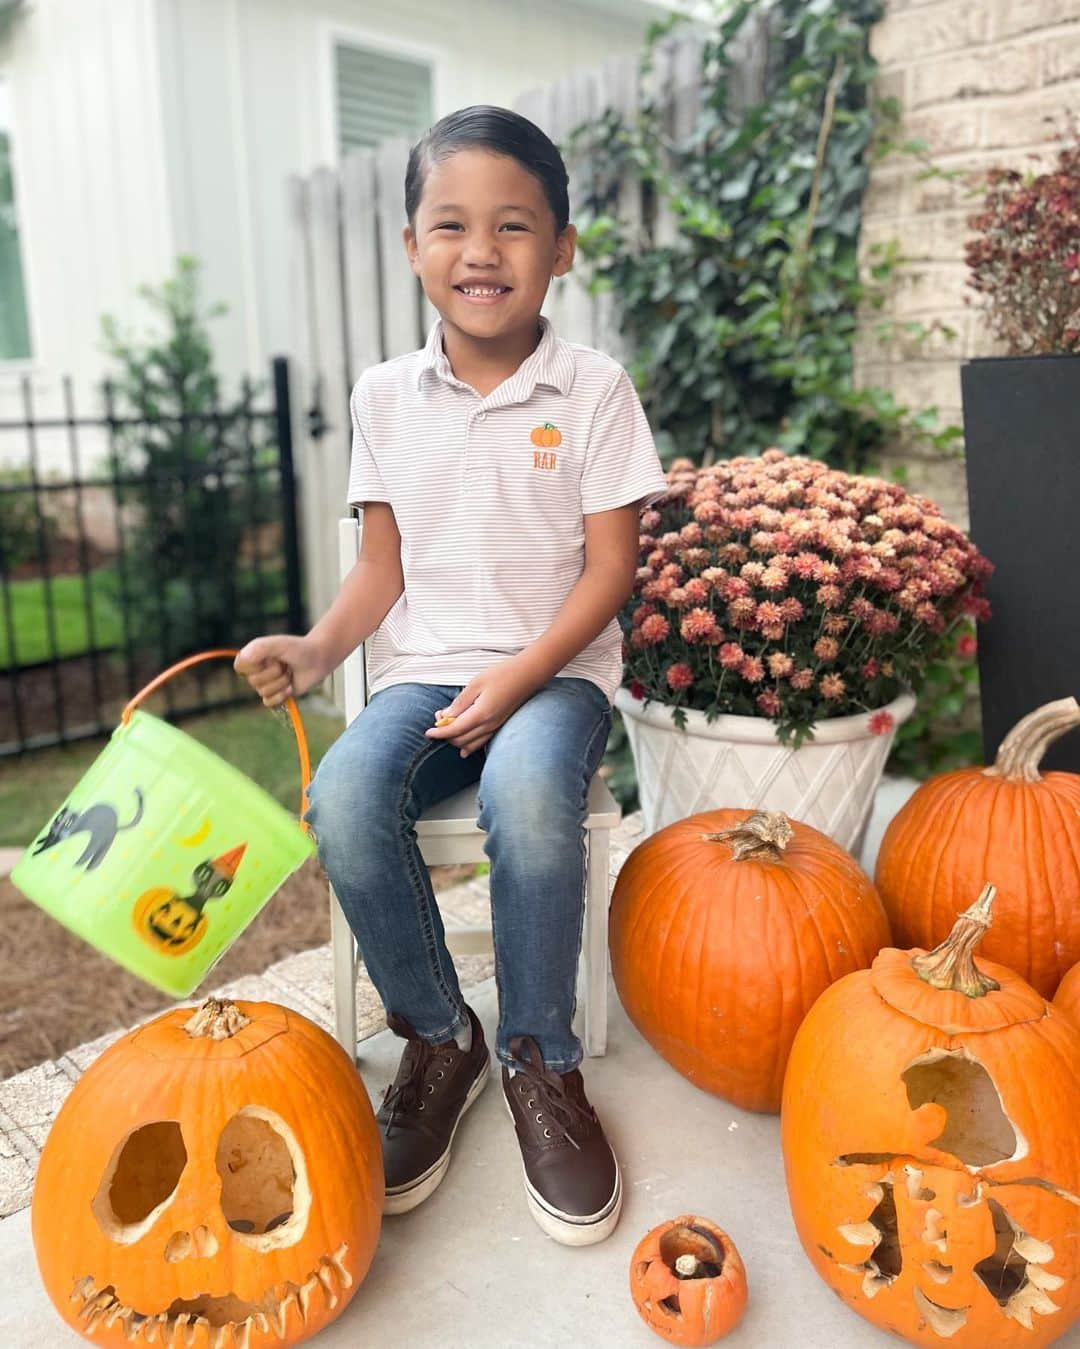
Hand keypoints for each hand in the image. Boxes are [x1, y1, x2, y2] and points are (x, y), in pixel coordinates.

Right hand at [234, 635, 328, 707]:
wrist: (317, 659)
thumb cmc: (298, 649)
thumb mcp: (278, 644)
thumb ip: (259, 648)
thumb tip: (243, 658)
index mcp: (252, 656)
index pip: (240, 666)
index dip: (254, 665)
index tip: (269, 658)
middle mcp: (256, 671)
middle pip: (253, 681)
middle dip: (274, 673)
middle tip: (284, 664)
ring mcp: (265, 684)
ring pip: (263, 691)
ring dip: (281, 682)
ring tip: (289, 673)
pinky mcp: (276, 695)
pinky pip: (268, 702)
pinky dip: (281, 695)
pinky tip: (290, 687)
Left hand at [424, 658, 540, 755]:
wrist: (528, 675)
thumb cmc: (502, 674)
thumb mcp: (476, 683)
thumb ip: (460, 702)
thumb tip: (445, 716)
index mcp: (481, 714)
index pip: (454, 731)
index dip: (439, 733)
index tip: (428, 732)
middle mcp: (488, 725)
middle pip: (460, 740)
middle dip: (446, 735)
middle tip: (438, 720)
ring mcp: (495, 727)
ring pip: (470, 744)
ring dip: (456, 740)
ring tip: (448, 729)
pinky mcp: (499, 726)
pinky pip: (481, 742)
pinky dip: (469, 745)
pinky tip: (463, 748)